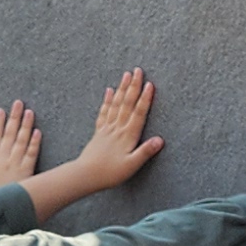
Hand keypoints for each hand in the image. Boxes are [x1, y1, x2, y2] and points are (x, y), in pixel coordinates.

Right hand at [0, 100, 42, 187]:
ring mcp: (14, 164)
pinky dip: (35, 143)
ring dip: (25, 125)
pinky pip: (31, 155)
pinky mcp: (25, 172)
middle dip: (13, 117)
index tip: (1, 110)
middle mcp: (2, 159)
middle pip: (8, 134)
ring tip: (30, 111)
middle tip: (18, 102)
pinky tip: (38, 132)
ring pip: (20, 141)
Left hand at [81, 70, 165, 188]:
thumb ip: (145, 152)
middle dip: (133, 86)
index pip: (138, 113)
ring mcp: (107, 129)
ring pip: (116, 104)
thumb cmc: (110, 173)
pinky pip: (104, 112)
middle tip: (138, 70)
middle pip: (127, 103)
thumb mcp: (131, 165)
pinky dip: (107, 100)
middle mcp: (117, 128)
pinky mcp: (99, 132)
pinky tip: (109, 91)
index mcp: (127, 136)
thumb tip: (160, 140)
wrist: (85, 175)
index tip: (150, 84)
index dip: (145, 98)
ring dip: (121, 88)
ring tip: (126, 75)